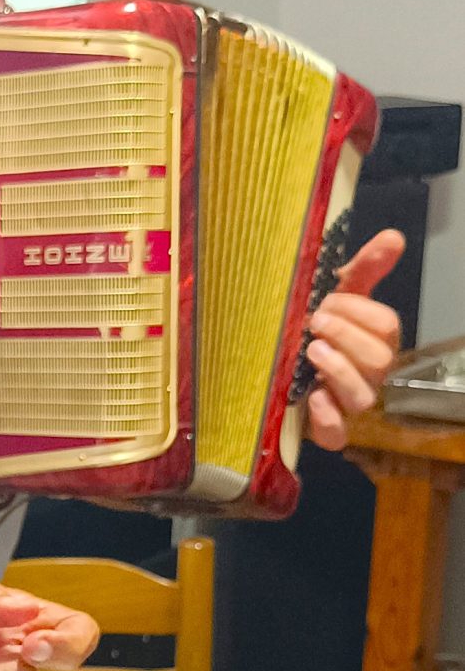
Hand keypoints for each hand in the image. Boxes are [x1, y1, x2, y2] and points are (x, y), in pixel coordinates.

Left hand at [305, 230, 404, 449]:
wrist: (277, 366)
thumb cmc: (316, 329)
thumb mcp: (337, 293)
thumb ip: (365, 267)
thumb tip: (394, 236)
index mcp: (374, 340)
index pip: (386, 325)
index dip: (359, 312)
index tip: (327, 301)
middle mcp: (367, 374)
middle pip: (379, 360)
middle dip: (346, 336)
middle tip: (314, 323)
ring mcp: (347, 403)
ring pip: (362, 396)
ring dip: (338, 370)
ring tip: (311, 351)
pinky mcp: (325, 427)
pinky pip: (337, 434)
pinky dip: (326, 418)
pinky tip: (312, 398)